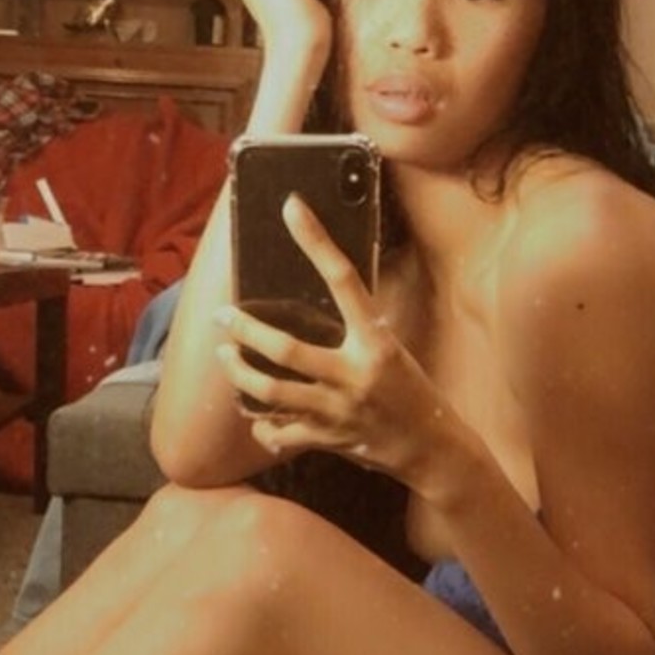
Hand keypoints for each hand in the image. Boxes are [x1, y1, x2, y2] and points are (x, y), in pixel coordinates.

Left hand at [215, 195, 465, 485]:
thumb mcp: (391, 349)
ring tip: (225, 357)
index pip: (344, 280)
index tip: (291, 208)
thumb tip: (321, 297)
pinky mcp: (328, 439)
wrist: (432, 447)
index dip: (316, 241)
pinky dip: (261, 426)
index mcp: (376, 341)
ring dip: (239, 373)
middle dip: (245, 331)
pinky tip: (254, 416)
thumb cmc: (410, 390)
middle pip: (286, 350)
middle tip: (222, 316)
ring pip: (272, 391)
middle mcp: (355, 374)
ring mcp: (338, 410)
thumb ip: (357, 329)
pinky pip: (280, 432)